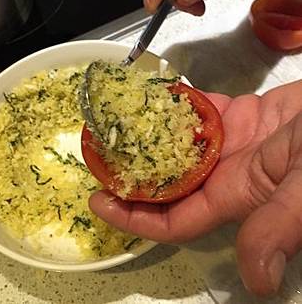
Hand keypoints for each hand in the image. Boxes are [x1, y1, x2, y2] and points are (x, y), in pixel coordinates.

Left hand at [90, 80, 301, 295]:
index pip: (176, 218)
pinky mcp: (242, 115)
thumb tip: (259, 281)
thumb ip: (279, 223)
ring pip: (180, 145)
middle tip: (98, 151)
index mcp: (238, 195)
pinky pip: (202, 112)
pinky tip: (155, 96)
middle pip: (169, 181)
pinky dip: (180, 106)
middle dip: (132, 172)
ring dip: (150, 136)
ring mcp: (234, 142)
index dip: (136, 216)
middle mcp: (229, 173)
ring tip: (116, 122)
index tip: (98, 201)